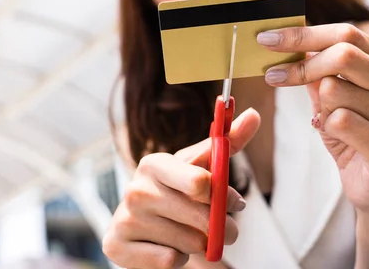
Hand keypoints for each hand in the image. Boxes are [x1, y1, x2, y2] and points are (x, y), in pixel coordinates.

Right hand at [102, 109, 260, 268]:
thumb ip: (227, 143)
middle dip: (222, 228)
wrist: (138, 227)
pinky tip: (165, 246)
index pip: (200, 182)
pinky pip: (169, 261)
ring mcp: (124, 218)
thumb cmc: (177, 192)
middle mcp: (135, 189)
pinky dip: (176, 259)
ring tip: (185, 233)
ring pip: (189, 243)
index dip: (225, 196)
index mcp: (154, 164)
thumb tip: (253, 114)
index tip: (234, 201)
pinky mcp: (115, 246)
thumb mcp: (201, 167)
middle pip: (202, 218)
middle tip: (223, 228)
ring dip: (198, 244)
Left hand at [257, 23, 368, 217]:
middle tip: (272, 75)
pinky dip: (327, 128)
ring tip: (330, 125)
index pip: (348, 35)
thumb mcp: (337, 106)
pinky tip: (340, 140)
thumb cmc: (360, 144)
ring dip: (320, 107)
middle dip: (300, 65)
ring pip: (334, 89)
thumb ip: (320, 78)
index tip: (268, 38)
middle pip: (343, 54)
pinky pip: (341, 121)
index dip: (303, 34)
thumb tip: (292, 48)